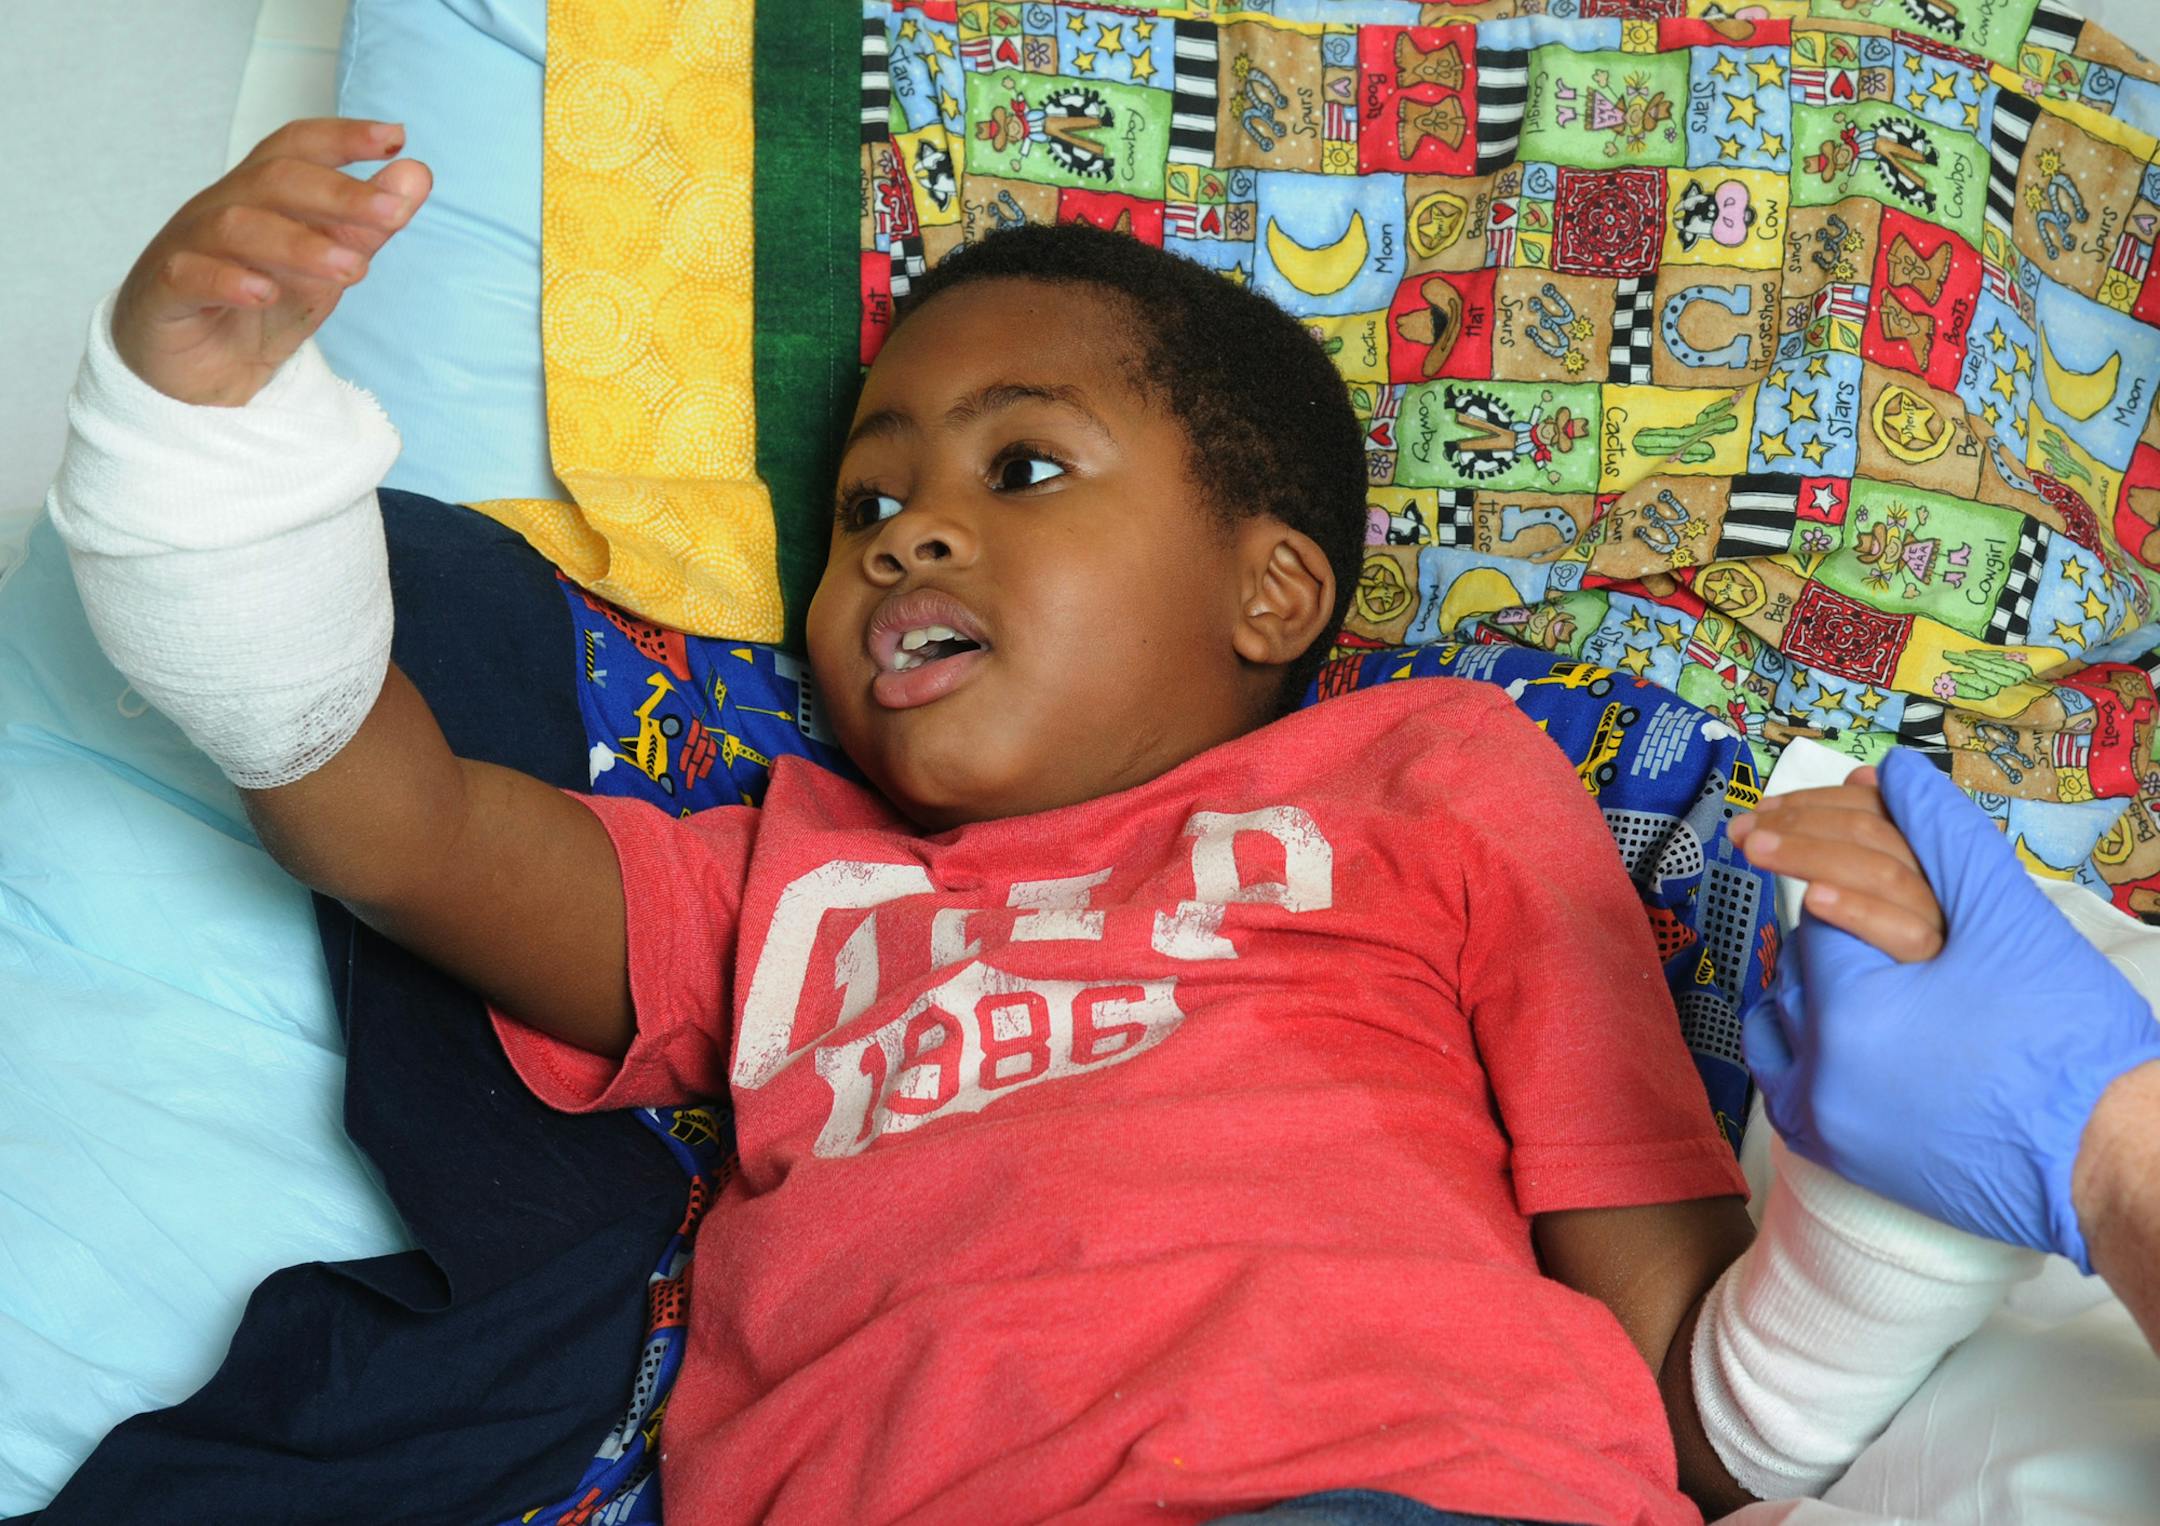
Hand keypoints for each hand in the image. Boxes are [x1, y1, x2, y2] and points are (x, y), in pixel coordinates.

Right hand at [111, 118, 431, 406]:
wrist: (197, 377)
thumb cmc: (260, 308)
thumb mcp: (326, 270)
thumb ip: (366, 226)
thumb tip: (415, 175)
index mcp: (259, 196)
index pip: (296, 148)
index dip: (342, 137)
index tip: (396, 137)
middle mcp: (220, 209)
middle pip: (273, 180)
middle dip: (337, 194)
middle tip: (393, 214)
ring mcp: (187, 247)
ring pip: (236, 226)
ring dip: (300, 245)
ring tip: (353, 270)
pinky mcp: (163, 294)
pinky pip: (189, 276)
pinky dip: (228, 281)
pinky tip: (266, 294)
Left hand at [1729, 766, 1944, 961]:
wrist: (1923, 1045)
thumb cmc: (1890, 959)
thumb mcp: (1874, 894)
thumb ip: (1868, 836)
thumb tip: (1862, 775)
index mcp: (1934, 858)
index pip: (1882, 809)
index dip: (1820, 802)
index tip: (1764, 808)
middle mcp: (1950, 885)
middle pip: (1878, 835)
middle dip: (1802, 824)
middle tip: (1744, 831)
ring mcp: (1952, 928)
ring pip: (1885, 875)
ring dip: (1812, 855)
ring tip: (1756, 850)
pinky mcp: (1942, 973)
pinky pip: (1905, 935)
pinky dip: (1857, 911)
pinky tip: (1813, 900)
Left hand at [1740, 747, 2159, 1268]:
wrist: (2109, 1160)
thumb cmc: (2066, 1039)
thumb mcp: (2008, 920)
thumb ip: (1943, 839)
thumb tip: (1893, 773)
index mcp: (1849, 1009)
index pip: (1818, 910)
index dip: (1842, 866)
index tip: (1844, 842)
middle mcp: (1818, 1070)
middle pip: (1801, 966)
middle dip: (1826, 922)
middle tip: (1836, 884)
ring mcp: (1822, 1119)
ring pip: (1790, 1022)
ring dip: (1812, 980)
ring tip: (1846, 948)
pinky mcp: (1838, 1155)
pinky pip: (1790, 1081)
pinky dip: (1804, 1042)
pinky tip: (1839, 1017)